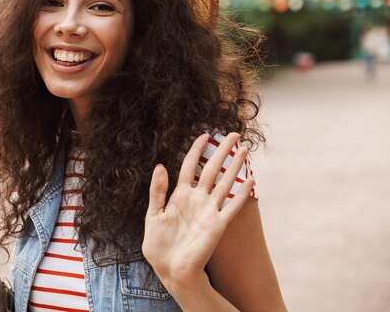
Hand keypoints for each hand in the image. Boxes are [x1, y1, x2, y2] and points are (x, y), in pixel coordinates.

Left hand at [142, 133, 253, 286]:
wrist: (170, 269)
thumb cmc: (158, 244)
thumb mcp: (153, 215)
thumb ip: (157, 190)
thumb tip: (160, 165)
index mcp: (178, 195)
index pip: (189, 166)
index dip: (196, 150)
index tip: (203, 134)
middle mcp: (196, 200)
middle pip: (211, 169)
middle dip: (221, 151)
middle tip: (233, 134)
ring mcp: (208, 211)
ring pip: (225, 183)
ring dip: (235, 167)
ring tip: (245, 150)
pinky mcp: (217, 225)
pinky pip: (232, 207)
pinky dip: (241, 194)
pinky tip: (251, 181)